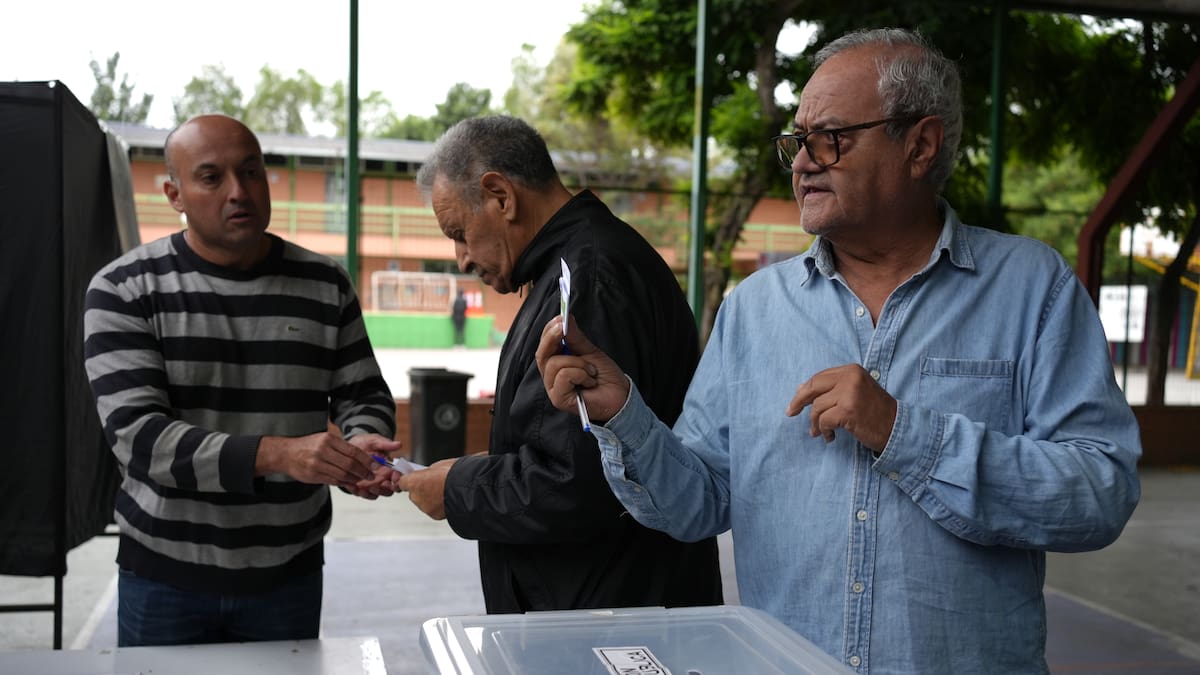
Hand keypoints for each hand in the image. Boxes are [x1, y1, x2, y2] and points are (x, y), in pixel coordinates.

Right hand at [256, 431, 374, 486]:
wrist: (285, 453)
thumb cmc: (308, 446)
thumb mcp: (324, 439)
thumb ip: (341, 447)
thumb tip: (363, 457)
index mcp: (328, 439)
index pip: (353, 451)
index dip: (367, 460)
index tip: (375, 465)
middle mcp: (323, 450)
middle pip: (350, 464)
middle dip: (363, 471)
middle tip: (371, 476)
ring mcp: (317, 464)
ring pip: (342, 474)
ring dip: (355, 479)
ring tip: (361, 480)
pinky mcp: (313, 475)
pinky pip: (333, 481)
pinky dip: (344, 483)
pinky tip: (349, 482)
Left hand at [344, 434, 403, 498]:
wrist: (349, 447)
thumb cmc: (364, 444)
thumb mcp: (375, 441)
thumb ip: (386, 444)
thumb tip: (398, 444)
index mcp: (389, 468)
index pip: (399, 477)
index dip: (399, 478)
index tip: (395, 476)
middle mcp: (382, 478)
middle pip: (390, 490)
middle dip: (387, 489)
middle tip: (383, 484)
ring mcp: (371, 483)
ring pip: (376, 494)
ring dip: (373, 492)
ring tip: (368, 487)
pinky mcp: (360, 486)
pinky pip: (361, 493)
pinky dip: (358, 492)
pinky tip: (353, 485)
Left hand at [396, 458, 456, 519]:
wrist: (467, 489)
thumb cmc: (454, 474)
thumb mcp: (438, 466)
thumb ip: (427, 472)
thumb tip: (428, 474)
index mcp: (414, 482)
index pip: (401, 482)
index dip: (408, 480)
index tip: (413, 478)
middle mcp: (416, 496)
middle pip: (413, 493)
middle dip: (421, 489)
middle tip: (434, 483)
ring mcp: (424, 507)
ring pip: (422, 502)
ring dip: (429, 498)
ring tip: (443, 491)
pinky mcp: (433, 515)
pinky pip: (432, 509)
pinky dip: (437, 506)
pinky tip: (446, 499)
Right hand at [535, 315, 629, 423]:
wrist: (619, 397)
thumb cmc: (604, 376)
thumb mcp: (590, 352)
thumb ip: (576, 337)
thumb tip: (565, 318)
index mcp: (556, 364)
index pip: (544, 346)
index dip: (549, 331)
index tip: (560, 318)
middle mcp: (551, 377)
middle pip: (541, 354)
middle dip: (553, 338)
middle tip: (563, 327)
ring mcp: (553, 389)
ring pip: (555, 363)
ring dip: (578, 363)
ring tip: (591, 371)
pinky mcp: (558, 399)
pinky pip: (564, 375)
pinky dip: (580, 374)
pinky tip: (590, 382)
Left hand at [786, 364, 896, 451]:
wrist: (897, 427)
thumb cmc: (875, 412)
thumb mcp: (855, 392)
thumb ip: (833, 389)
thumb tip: (801, 389)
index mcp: (851, 370)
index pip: (820, 377)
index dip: (805, 390)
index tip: (796, 401)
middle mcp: (850, 378)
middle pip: (813, 387)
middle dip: (799, 401)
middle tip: (791, 413)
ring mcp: (849, 393)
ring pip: (817, 407)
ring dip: (816, 423)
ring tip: (820, 433)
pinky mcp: (848, 410)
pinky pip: (824, 421)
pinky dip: (824, 430)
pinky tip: (830, 437)